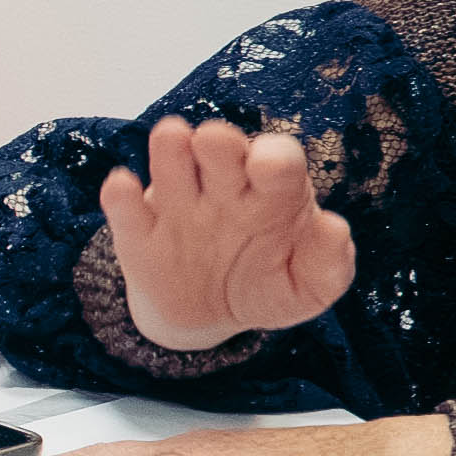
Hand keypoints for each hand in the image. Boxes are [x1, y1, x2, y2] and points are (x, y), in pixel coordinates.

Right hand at [100, 116, 351, 348]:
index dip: (272, 157)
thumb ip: (328, 265)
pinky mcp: (138, 234)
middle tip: (214, 141)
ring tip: (171, 139)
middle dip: (218, 141)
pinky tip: (122, 187)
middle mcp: (223, 186)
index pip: (277, 159)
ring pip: (171, 164)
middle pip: (220, 149)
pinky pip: (124, 208)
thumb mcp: (306, 289)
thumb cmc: (265, 287)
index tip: (267, 167)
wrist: (208, 316)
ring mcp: (178, 206)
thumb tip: (334, 229)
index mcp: (271, 192)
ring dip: (170, 151)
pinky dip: (120, 196)